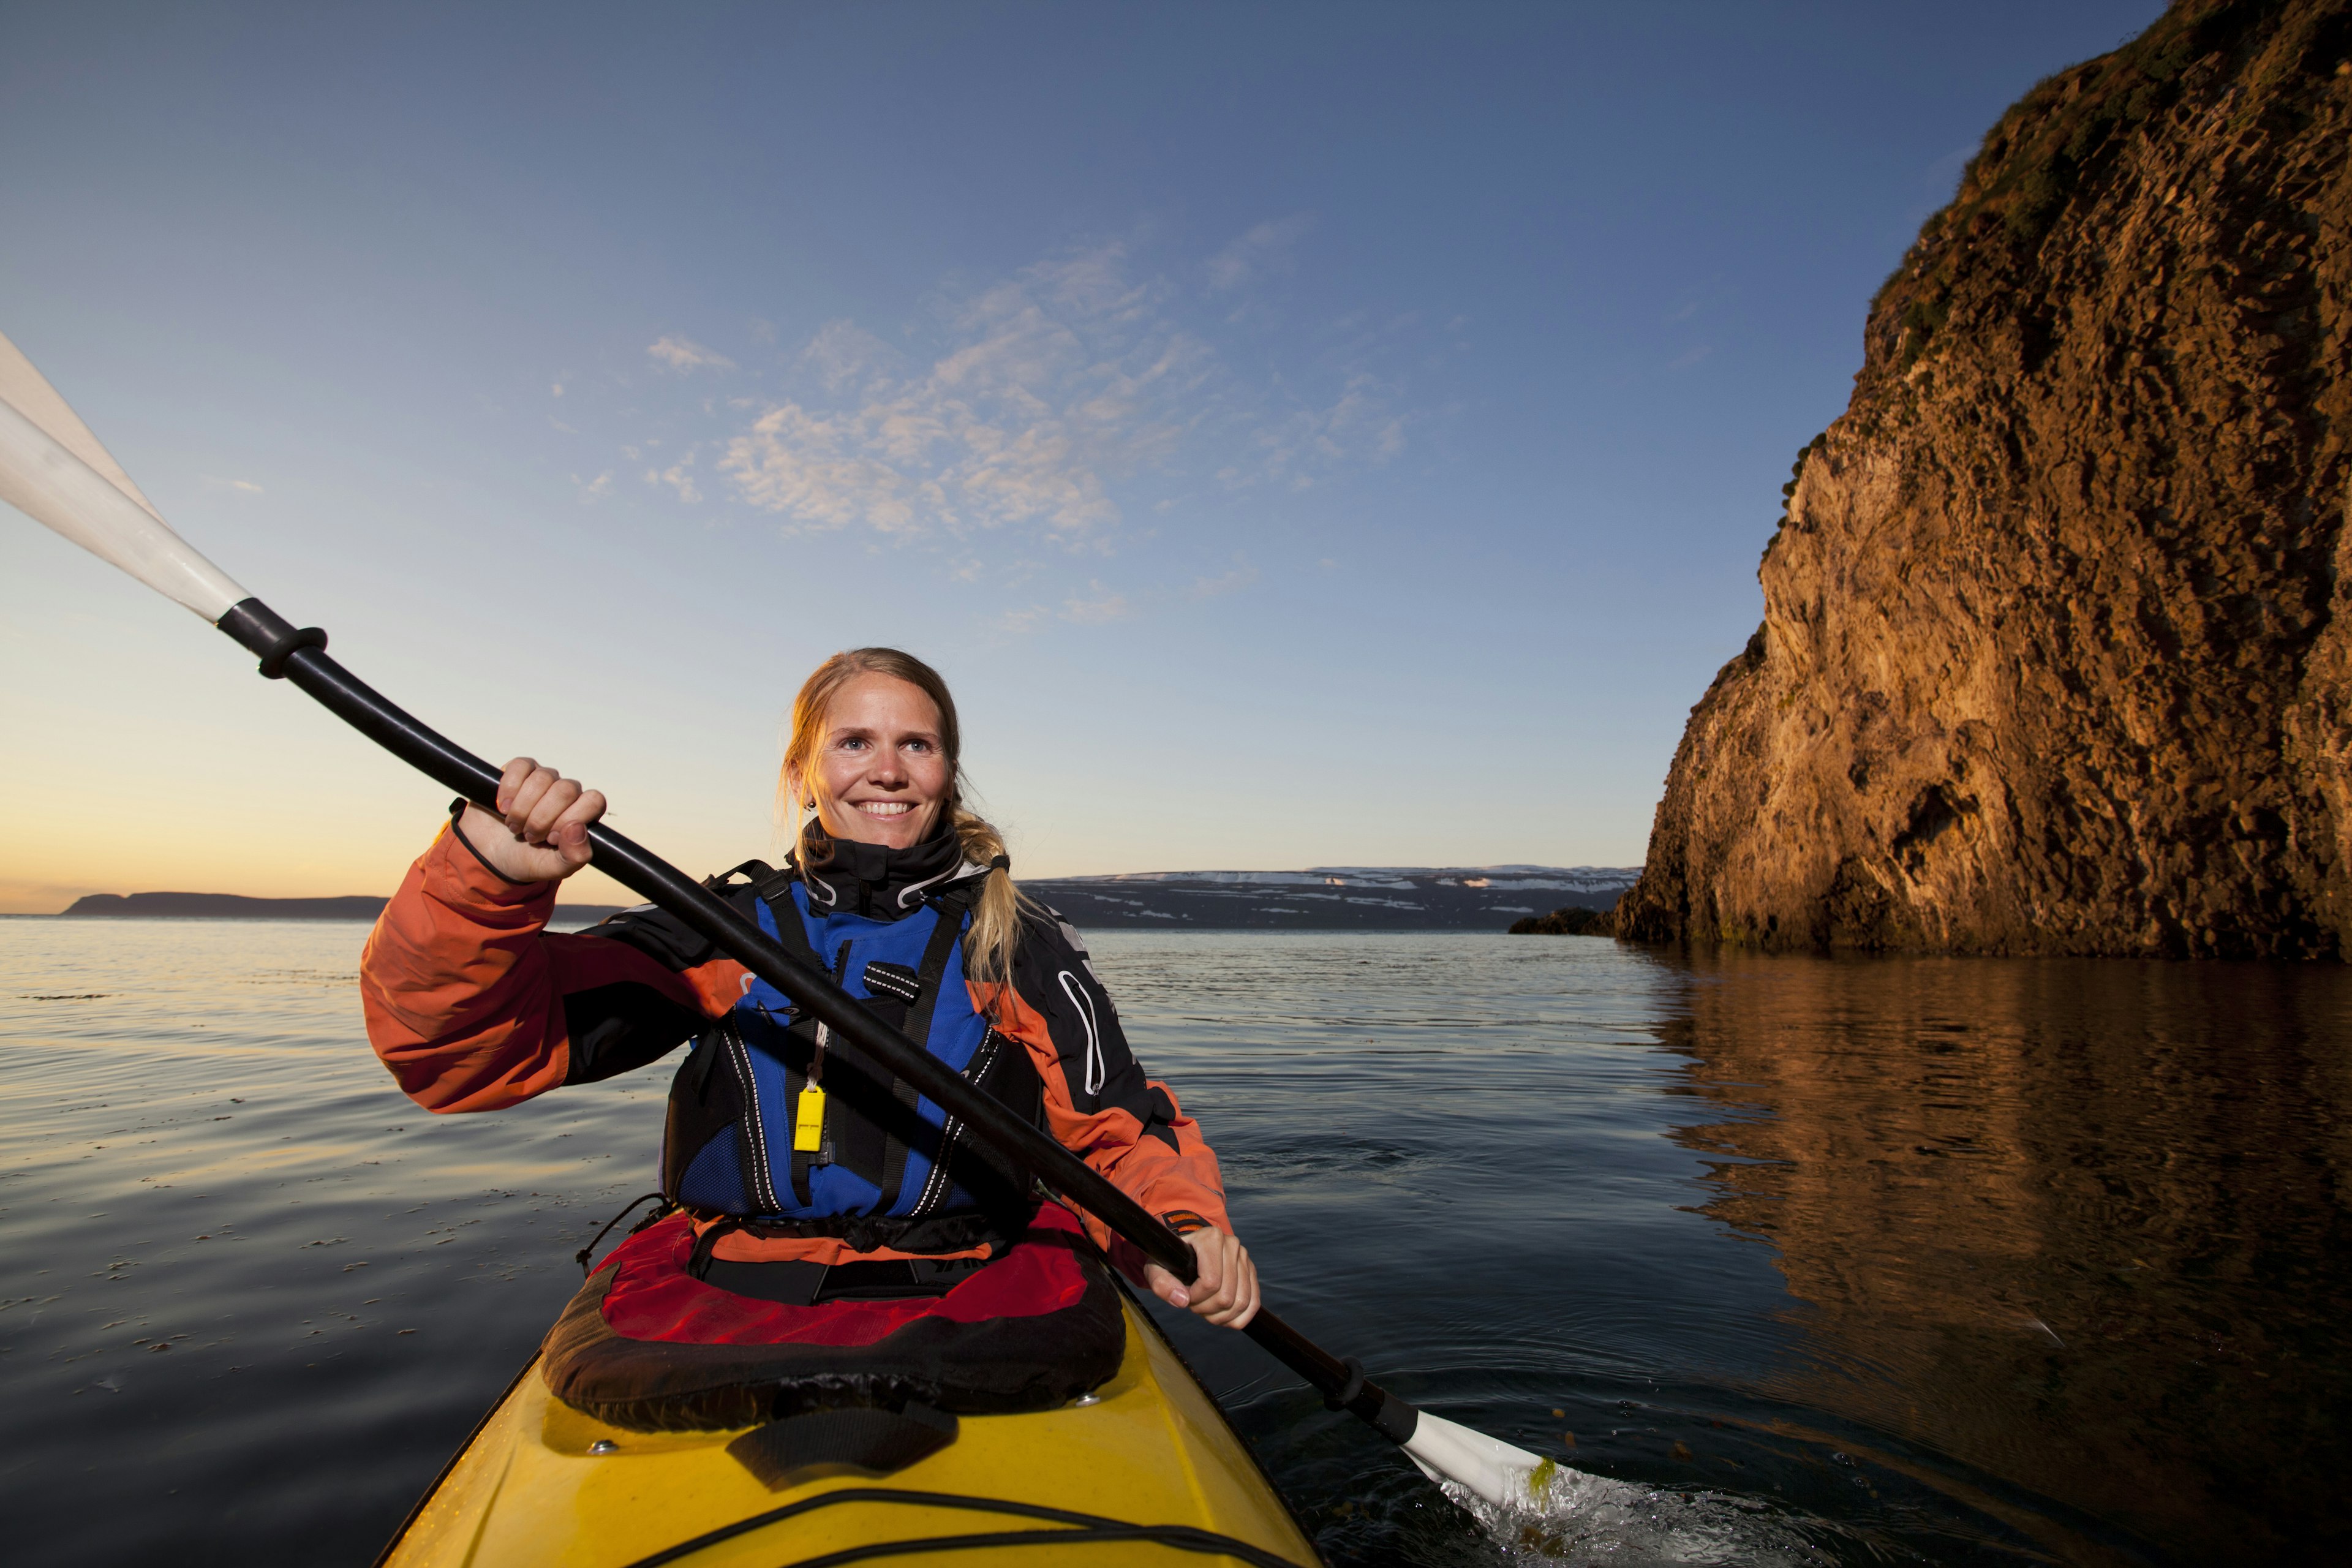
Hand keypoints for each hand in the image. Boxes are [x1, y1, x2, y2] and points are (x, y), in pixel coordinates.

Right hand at [456, 757, 605, 883]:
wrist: (489, 855)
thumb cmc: (527, 859)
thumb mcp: (553, 868)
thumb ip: (575, 856)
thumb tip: (578, 828)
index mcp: (582, 813)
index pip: (593, 801)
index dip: (571, 819)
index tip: (551, 839)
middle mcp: (566, 793)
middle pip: (566, 790)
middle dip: (542, 818)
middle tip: (529, 836)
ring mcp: (543, 778)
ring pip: (543, 778)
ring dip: (522, 809)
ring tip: (514, 826)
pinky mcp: (519, 770)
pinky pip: (521, 766)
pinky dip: (509, 789)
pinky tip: (503, 808)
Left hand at [1144, 1227, 1258, 1329]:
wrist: (1187, 1253)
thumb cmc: (1172, 1261)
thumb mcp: (1156, 1269)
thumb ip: (1161, 1284)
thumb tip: (1182, 1300)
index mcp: (1211, 1239)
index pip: (1211, 1282)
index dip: (1196, 1298)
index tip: (1185, 1295)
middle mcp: (1232, 1245)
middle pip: (1226, 1296)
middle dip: (1207, 1310)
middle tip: (1194, 1304)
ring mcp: (1245, 1258)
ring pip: (1242, 1302)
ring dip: (1221, 1316)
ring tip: (1206, 1309)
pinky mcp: (1251, 1272)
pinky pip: (1253, 1304)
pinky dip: (1239, 1318)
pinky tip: (1223, 1317)